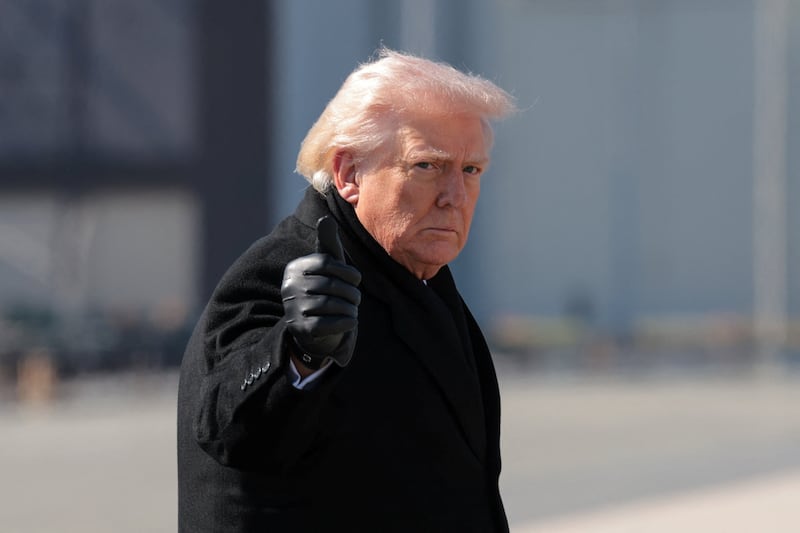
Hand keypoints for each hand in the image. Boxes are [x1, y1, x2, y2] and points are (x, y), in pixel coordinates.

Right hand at [281, 216, 360, 367]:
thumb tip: (325, 219)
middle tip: (356, 299)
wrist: (314, 328)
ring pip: (333, 305)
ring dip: (350, 308)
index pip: (327, 263)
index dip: (348, 272)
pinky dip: (347, 322)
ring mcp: (292, 309)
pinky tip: (349, 321)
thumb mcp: (327, 267)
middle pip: (332, 285)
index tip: (355, 280)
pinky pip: (331, 323)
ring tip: (352, 309)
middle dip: (352, 293)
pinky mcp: (300, 329)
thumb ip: (328, 244)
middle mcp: (289, 287)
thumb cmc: (325, 290)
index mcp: (295, 268)